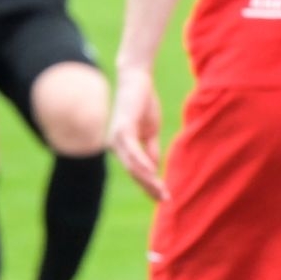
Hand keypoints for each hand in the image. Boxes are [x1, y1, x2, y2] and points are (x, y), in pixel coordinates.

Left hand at [105, 66, 166, 200]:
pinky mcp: (123, 129)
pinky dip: (142, 162)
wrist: (137, 80)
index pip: (137, 172)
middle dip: (149, 187)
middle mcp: (115, 146)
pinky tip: (152, 172)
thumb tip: (154, 169)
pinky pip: (132, 151)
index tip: (163, 197)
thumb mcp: (150, 130)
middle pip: (133, 173)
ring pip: (132, 166)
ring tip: (161, 191)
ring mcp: (117, 138)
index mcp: (122, 147)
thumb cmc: (143, 103)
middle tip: (164, 199)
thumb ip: (150, 149)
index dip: (150, 185)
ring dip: (147, 180)